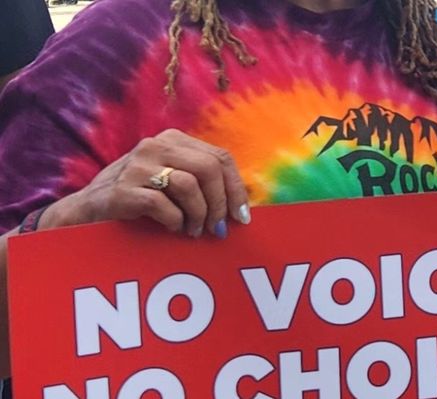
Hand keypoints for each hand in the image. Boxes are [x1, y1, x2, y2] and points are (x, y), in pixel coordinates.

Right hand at [43, 129, 250, 237]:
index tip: (242, 216)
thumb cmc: (138, 197)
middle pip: (209, 169)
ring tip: (193, 231)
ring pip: (189, 185)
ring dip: (199, 215)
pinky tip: (173, 228)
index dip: (236, 189)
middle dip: (220, 203)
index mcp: (173, 140)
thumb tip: (242, 205)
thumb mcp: (172, 180)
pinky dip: (175, 221)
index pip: (221, 158)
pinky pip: (162, 204)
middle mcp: (155, 146)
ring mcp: (136, 166)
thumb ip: (202, 181)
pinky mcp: (122, 190)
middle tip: (216, 228)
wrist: (86, 211)